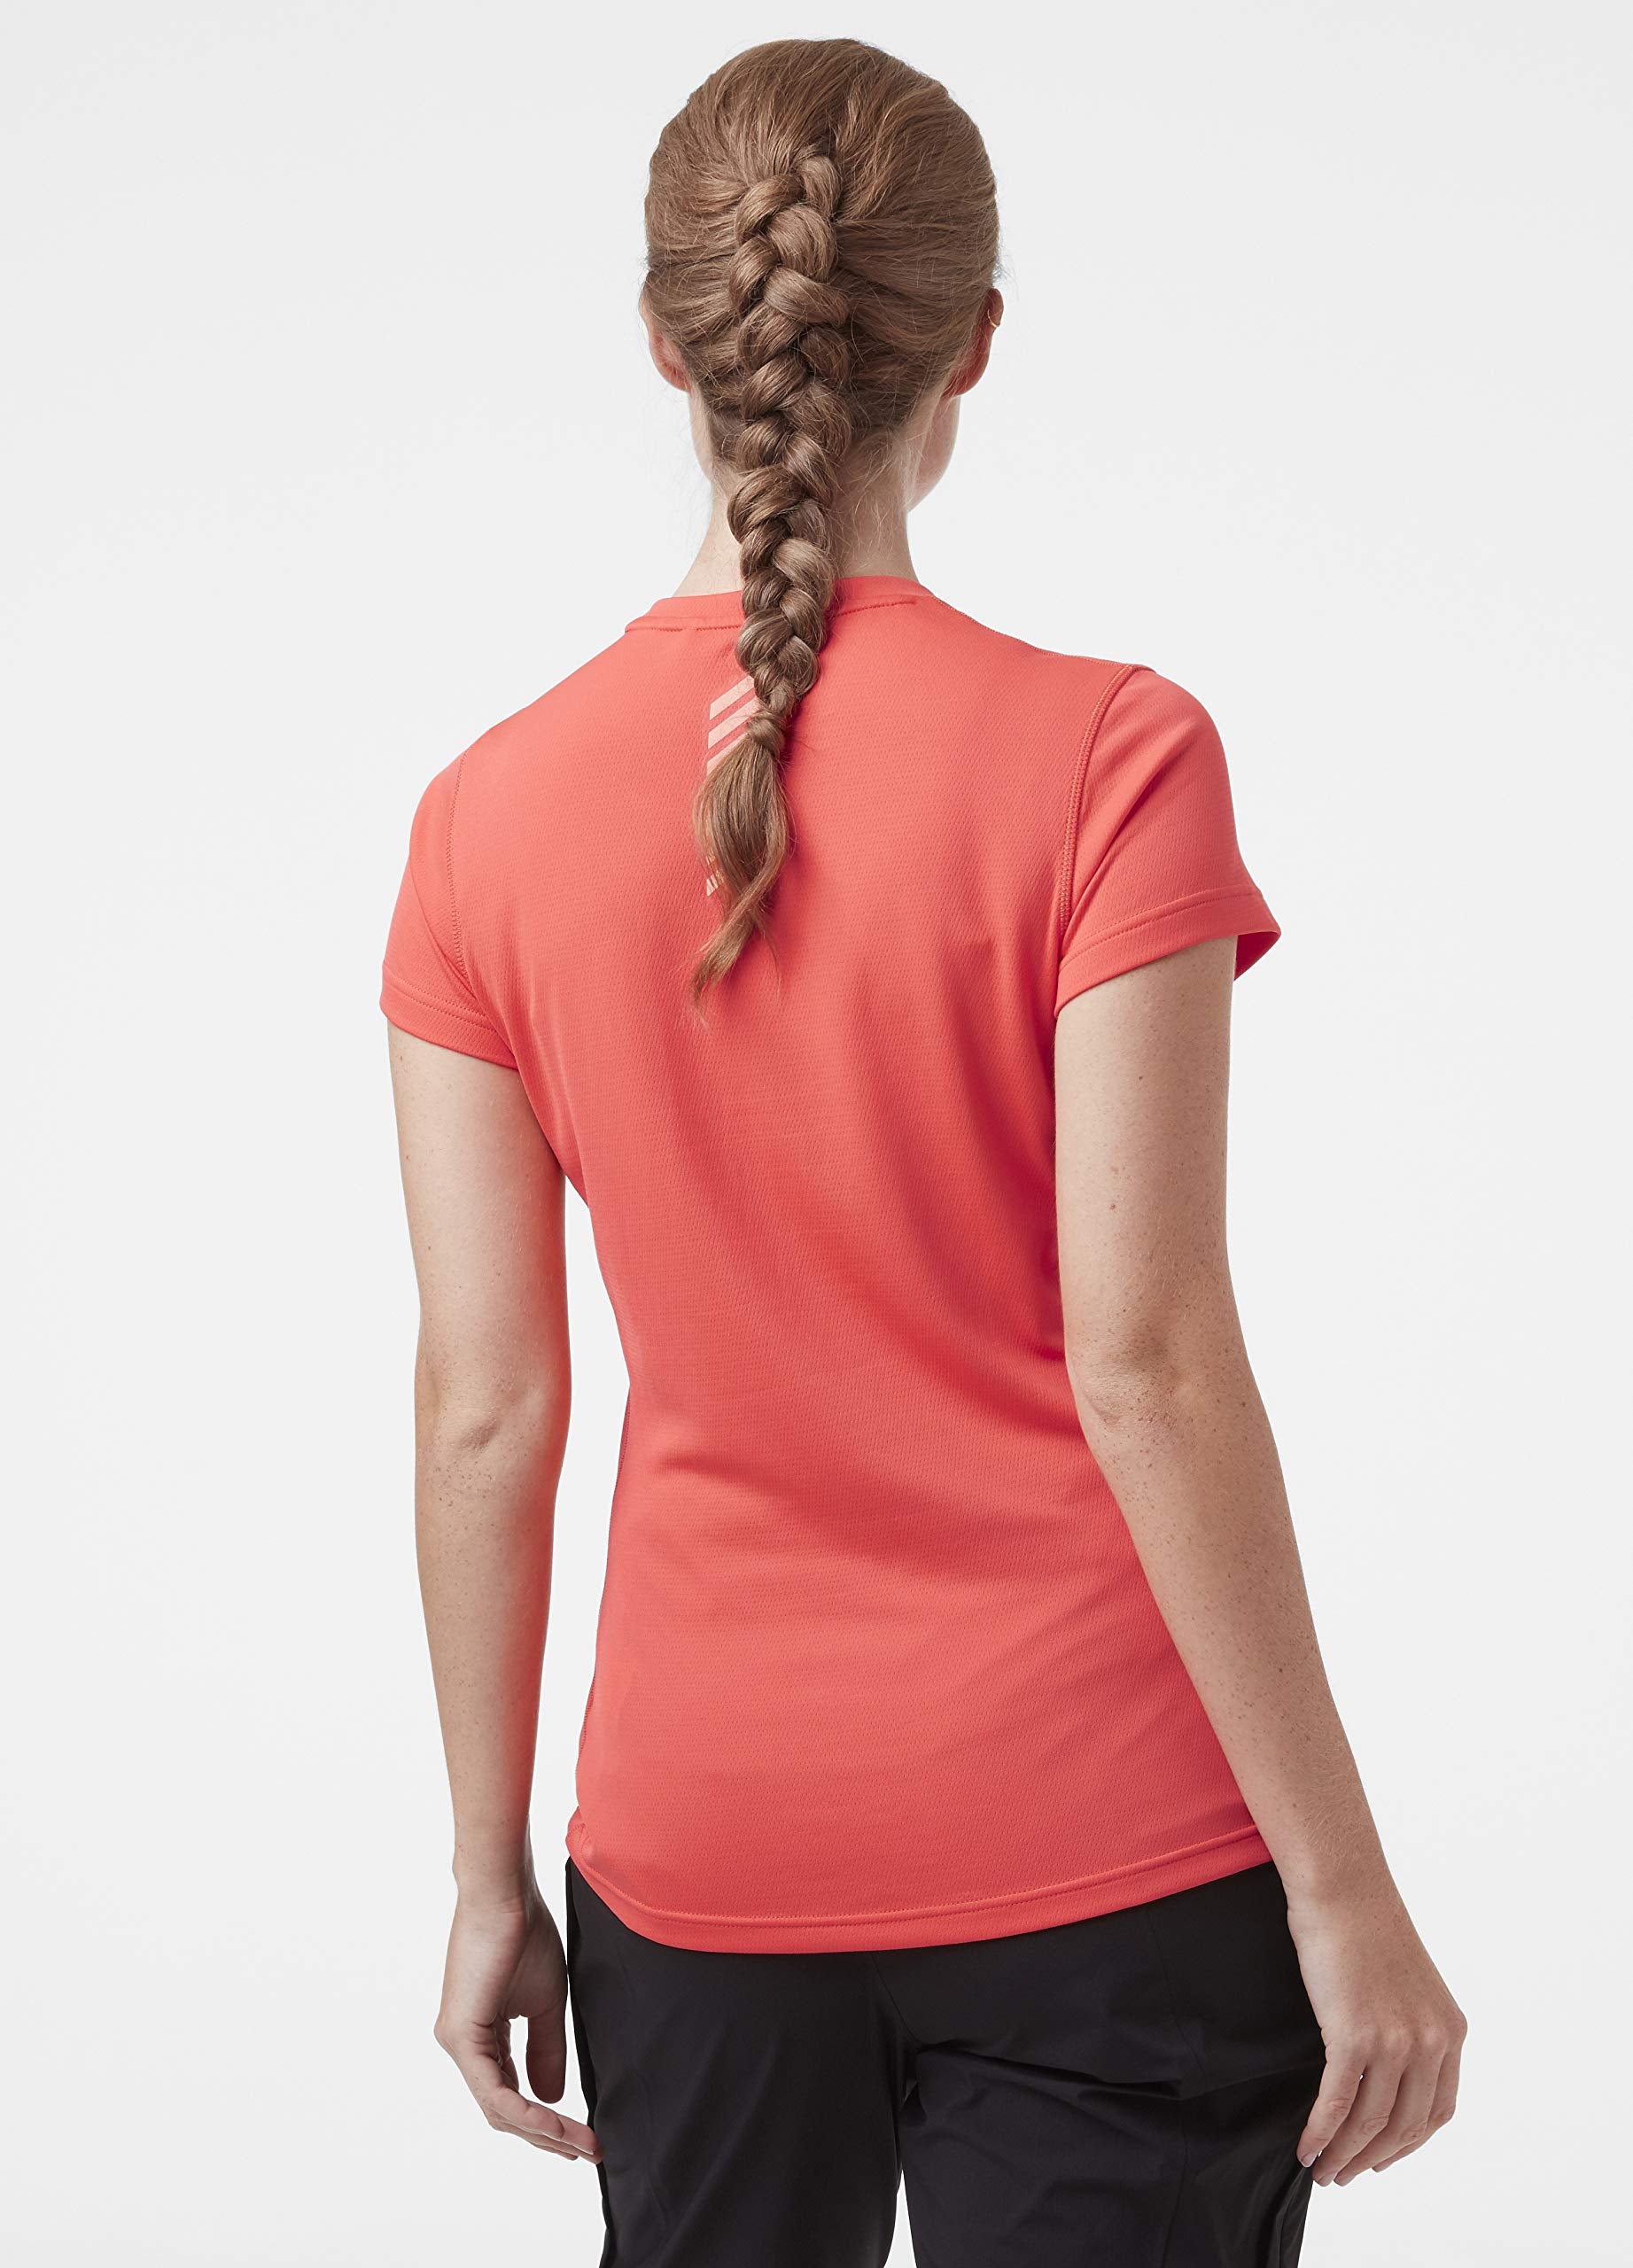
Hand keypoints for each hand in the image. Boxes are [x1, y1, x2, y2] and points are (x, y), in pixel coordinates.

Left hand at [434, 1884, 600, 2162]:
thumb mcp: (545, 2002)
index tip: (583, 2136)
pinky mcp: (460, 2036)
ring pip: (499, 2108)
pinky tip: (557, 2123)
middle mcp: (465, 2043)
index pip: (511, 2092)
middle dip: (548, 2136)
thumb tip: (552, 2097)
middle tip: (588, 2152)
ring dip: (543, 2131)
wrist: (506, 1894)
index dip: (546, 2120)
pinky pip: (494, 2092)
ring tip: (583, 2144)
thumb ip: (546, 2050)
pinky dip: (528, 2112)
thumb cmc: (525, 1934)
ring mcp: (458, 2041)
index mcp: (483, 2033)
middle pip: (504, 2110)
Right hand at [1287, 1877, 1464, 2184]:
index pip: (1438, 2111)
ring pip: (1370, 2124)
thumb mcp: (1403, 1985)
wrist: (1342, 1886)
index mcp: (1451, 2031)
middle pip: (1404, 2127)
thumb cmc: (1362, 1925)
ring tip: (1322, 2170)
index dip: (1407, 2144)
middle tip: (1344, 2175)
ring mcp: (1396, 2041)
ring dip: (1344, 2156)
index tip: (1379, 2158)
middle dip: (1371, 2160)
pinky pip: (1338, 2103)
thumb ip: (1406, 2029)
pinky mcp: (1355, 2035)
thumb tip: (1383, 2073)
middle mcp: (1432, 2042)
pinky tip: (1305, 2146)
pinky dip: (1320, 2133)